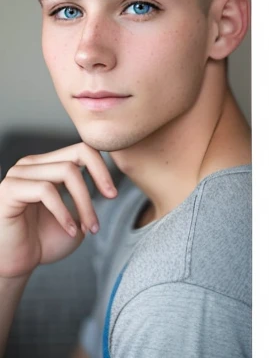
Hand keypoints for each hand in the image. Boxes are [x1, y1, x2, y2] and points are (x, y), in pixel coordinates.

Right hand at [0, 142, 116, 278]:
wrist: (15, 265)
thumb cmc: (43, 242)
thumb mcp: (75, 216)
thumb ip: (87, 197)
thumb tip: (107, 183)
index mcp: (47, 165)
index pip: (81, 149)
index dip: (102, 167)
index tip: (112, 194)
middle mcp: (33, 164)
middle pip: (77, 155)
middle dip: (99, 179)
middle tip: (109, 201)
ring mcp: (19, 173)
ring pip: (66, 172)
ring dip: (84, 202)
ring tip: (88, 228)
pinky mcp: (10, 189)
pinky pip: (46, 190)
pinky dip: (64, 212)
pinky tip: (70, 229)